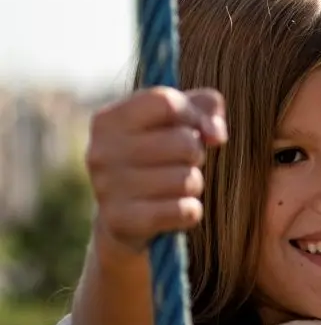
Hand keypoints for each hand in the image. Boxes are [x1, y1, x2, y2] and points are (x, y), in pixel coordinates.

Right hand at [85, 87, 227, 255]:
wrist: (125, 215)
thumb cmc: (158, 154)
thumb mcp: (179, 120)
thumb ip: (206, 105)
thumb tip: (216, 134)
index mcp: (108, 120)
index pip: (166, 102)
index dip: (192, 114)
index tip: (194, 128)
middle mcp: (101, 152)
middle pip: (184, 142)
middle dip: (196, 153)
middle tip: (182, 162)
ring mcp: (107, 189)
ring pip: (187, 179)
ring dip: (193, 183)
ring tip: (175, 185)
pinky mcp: (122, 222)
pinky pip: (185, 211)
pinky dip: (190, 210)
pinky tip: (174, 208)